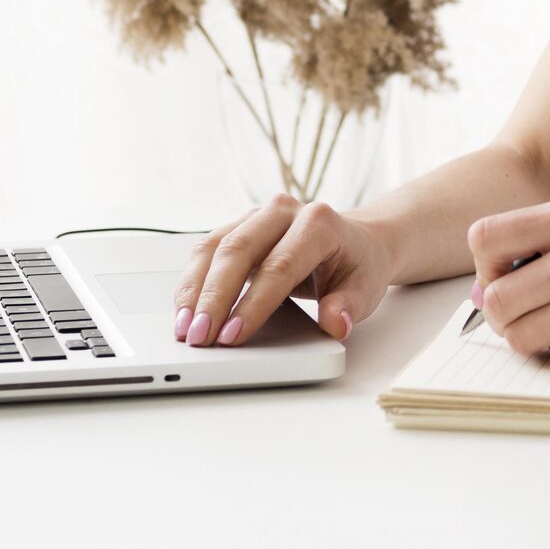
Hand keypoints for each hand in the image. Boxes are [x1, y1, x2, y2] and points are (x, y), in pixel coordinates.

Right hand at [173, 192, 393, 347]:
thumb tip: (334, 323)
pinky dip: (192, 282)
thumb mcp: (366, 288)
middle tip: (199, 338)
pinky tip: (185, 311)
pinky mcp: (239, 227)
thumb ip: (349, 306)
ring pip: (214, 246)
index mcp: (319, 222)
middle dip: (214, 298)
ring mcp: (258, 216)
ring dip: (194, 290)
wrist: (358, 240)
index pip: (279, 265)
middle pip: (238, 251)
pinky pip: (207, 251)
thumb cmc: (358, 265)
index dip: (252, 304)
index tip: (232, 337)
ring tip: (184, 330)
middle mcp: (284, 211)